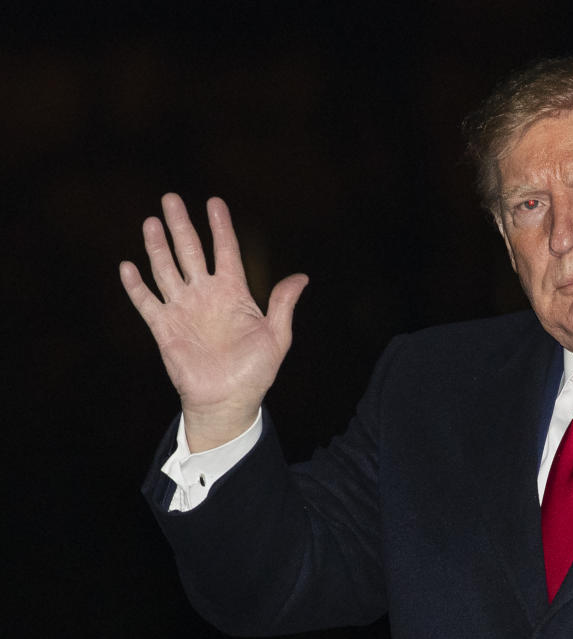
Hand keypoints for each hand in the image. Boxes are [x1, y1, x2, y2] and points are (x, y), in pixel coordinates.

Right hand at [120, 193, 307, 450]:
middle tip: (170, 197)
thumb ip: (283, 304)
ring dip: (158, 246)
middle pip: (190, 251)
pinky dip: (136, 285)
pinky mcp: (164, 328)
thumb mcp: (277, 336)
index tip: (214, 202)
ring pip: (167, 269)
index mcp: (234, 293)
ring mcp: (184, 310)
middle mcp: (206, 295)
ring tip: (151, 221)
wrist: (229, 401)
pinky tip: (128, 266)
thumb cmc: (255, 372)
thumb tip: (302, 277)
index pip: (226, 250)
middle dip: (181, 224)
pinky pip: (147, 302)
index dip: (220, 226)